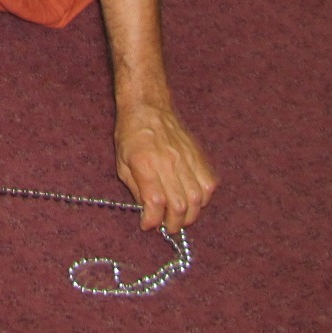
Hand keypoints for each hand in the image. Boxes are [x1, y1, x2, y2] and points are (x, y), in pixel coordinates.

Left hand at [114, 102, 216, 231]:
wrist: (148, 106)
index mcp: (144, 163)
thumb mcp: (122, 162)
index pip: (154, 202)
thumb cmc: (131, 134)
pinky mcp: (198, 155)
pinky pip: (209, 184)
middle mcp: (168, 162)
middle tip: (166, 227)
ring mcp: (186, 158)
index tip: (148, 225)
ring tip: (180, 218)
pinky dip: (204, 198)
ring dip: (190, 215)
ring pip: (197, 198)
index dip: (152, 220)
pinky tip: (193, 200)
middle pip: (179, 205)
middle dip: (172, 224)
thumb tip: (148, 213)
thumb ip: (136, 189)